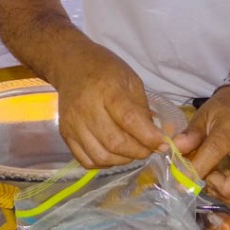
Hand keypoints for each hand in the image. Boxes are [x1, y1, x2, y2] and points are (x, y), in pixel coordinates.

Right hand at [52, 43, 166, 168]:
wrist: (72, 66)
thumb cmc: (106, 70)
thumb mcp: (131, 81)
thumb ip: (143, 110)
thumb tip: (158, 137)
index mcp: (107, 89)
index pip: (129, 119)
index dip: (148, 137)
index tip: (163, 145)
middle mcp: (87, 109)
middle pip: (115, 142)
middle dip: (139, 151)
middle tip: (150, 148)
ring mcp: (73, 124)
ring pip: (101, 156)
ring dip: (124, 159)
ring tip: (134, 151)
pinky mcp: (65, 135)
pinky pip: (87, 160)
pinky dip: (106, 163)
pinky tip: (115, 154)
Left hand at [174, 87, 229, 203]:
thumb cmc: (224, 110)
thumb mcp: (203, 116)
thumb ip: (190, 134)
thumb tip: (175, 148)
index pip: (214, 153)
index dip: (196, 171)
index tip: (181, 183)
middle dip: (222, 189)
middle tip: (207, 179)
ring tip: (215, 181)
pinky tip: (225, 182)